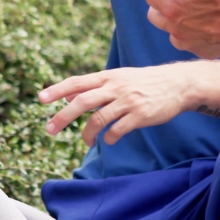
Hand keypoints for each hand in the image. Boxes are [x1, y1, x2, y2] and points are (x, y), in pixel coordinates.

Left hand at [39, 64, 197, 145]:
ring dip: (87, 134)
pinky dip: (109, 138)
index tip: (41, 98)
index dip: (58, 90)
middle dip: (63, 117)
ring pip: (98, 119)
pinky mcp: (140, 116)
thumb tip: (68, 96)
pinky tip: (109, 140)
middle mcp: (115, 87)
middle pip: (82, 102)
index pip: (77, 82)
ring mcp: (128, 102)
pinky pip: (117, 131)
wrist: (179, 84)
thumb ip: (95, 87)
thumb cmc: (146, 82)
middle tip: (49, 129)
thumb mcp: (120, 78)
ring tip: (86, 142)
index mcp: (108, 77)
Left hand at [143, 0, 219, 57]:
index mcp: (173, 12)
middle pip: (154, 15)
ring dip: (175, 20)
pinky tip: (206, 25)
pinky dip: (190, 33)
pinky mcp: (200, 52)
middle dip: (163, 3)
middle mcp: (176, 32)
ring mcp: (188, 45)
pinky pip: (187, 42)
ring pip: (169, 31)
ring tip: (195, 10)